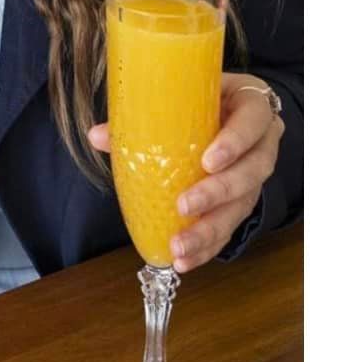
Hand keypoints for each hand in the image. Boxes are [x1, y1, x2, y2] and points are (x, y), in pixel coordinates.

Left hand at [88, 72, 283, 272]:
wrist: (221, 112)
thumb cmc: (198, 103)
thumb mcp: (179, 100)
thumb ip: (142, 117)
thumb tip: (98, 135)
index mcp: (251, 107)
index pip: (254, 120)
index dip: (235, 141)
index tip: (208, 161)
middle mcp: (262, 143)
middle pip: (252, 170)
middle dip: (218, 192)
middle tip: (184, 205)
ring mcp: (255, 175)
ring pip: (243, 205)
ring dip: (210, 230)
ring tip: (180, 247)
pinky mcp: (243, 202)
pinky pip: (230, 227)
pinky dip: (207, 246)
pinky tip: (186, 260)